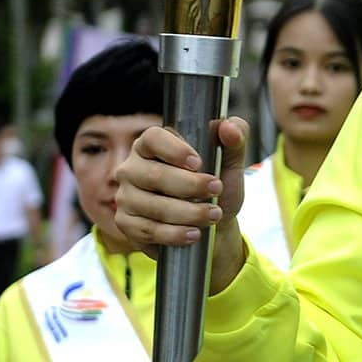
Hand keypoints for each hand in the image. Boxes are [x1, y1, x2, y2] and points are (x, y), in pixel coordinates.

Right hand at [113, 118, 250, 294]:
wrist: (213, 227)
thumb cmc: (216, 189)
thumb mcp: (231, 163)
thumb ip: (236, 137)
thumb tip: (229, 127)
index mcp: (152, 144)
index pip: (153, 138)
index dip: (174, 149)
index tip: (198, 163)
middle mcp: (132, 168)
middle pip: (154, 175)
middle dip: (190, 185)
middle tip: (217, 189)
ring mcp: (125, 197)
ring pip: (153, 206)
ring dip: (188, 213)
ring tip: (213, 215)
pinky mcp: (127, 224)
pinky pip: (148, 230)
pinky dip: (175, 234)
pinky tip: (194, 233)